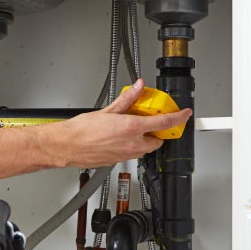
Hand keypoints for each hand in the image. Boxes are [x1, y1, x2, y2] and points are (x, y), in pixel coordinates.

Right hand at [47, 79, 191, 167]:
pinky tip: (118, 138)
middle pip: (157, 140)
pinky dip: (131, 146)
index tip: (184, 114)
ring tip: (130, 129)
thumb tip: (138, 87)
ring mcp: (125, 155)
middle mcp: (131, 144)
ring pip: (144, 149)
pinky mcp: (117, 161)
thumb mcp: (107, 109)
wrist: (66, 146)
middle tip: (150, 121)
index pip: (164, 122)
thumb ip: (127, 99)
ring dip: (144, 140)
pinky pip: (131, 154)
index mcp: (131, 128)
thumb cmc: (80, 130)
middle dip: (156, 132)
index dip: (178, 118)